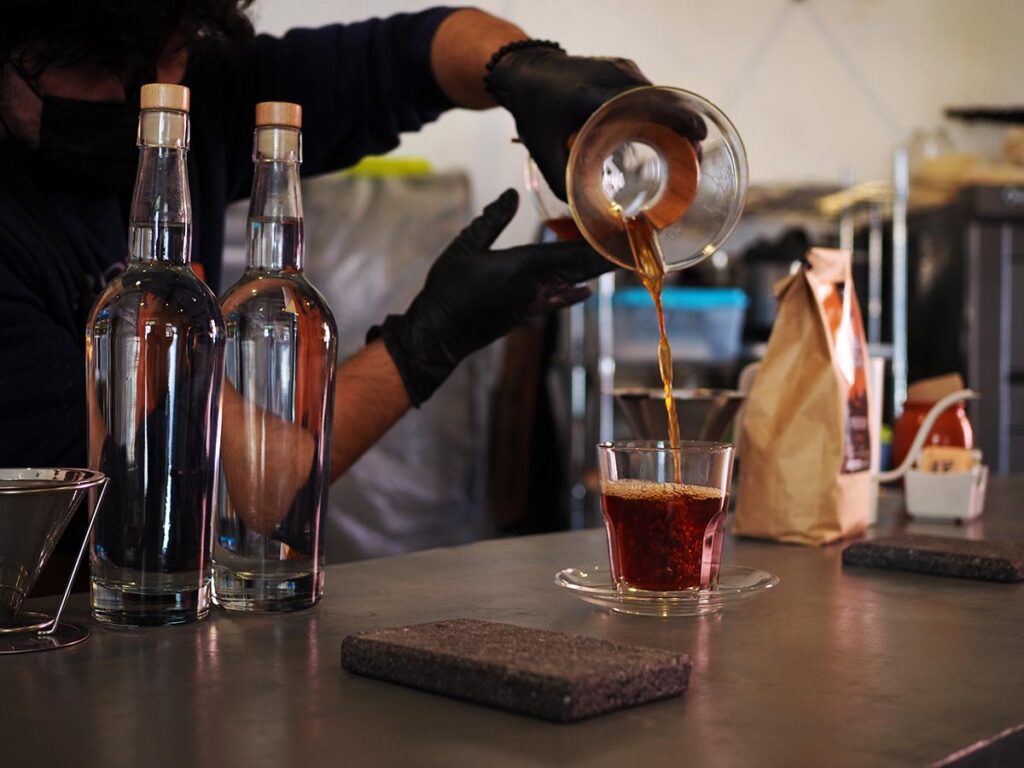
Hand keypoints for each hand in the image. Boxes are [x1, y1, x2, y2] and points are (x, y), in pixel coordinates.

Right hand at [369, 189, 612, 405]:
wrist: (439, 335)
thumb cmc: (447, 289)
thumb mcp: (465, 247)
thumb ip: (491, 220)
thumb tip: (510, 194)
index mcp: (523, 265)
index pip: (570, 250)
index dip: (597, 238)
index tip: (619, 228)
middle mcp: (536, 286)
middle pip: (580, 267)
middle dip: (607, 254)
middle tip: (634, 243)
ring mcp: (533, 303)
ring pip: (573, 282)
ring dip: (595, 271)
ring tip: (618, 260)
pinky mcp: (526, 315)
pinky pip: (558, 301)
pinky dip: (574, 293)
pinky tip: (586, 291)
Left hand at [485, 46, 705, 198]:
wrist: (526, 72)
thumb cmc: (533, 113)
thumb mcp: (544, 153)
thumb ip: (565, 185)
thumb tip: (587, 219)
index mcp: (592, 94)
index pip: (644, 101)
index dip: (675, 118)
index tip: (698, 137)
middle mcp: (613, 76)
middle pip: (662, 101)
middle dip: (685, 128)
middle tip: (697, 158)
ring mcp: (622, 69)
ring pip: (661, 96)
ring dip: (677, 122)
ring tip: (689, 153)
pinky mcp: (626, 71)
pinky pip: (653, 93)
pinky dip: (665, 114)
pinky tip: (672, 138)